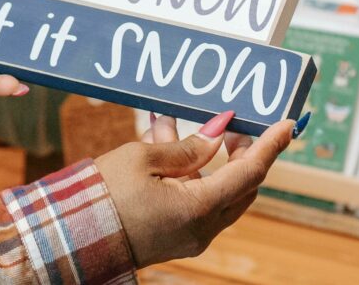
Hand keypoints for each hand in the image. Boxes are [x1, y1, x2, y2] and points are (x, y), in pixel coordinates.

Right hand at [94, 113, 296, 266]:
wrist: (69, 237)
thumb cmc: (104, 195)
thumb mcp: (145, 158)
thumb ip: (188, 145)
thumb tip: (218, 133)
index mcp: (200, 209)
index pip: (250, 172)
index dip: (271, 145)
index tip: (288, 124)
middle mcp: (202, 228)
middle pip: (241, 185)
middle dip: (242, 150)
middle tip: (231, 121)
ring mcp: (190, 236)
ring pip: (218, 191)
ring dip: (209, 157)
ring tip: (182, 123)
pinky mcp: (175, 236)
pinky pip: (196, 200)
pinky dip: (190, 173)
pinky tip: (166, 142)